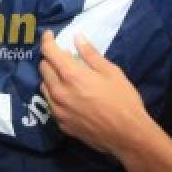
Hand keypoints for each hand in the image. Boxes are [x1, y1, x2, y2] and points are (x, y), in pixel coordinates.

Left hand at [38, 31, 154, 157]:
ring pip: (44, 87)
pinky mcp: (61, 124)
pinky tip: (69, 96)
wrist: (128, 136)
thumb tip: (77, 37)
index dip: (47, 40)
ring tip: (65, 76)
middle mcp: (59, 92)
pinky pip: (51, 104)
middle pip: (43, 68)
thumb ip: (90, 54)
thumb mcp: (111, 72)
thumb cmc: (123, 101)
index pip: (49, 52)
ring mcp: (58, 110)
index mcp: (71, 76)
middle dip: (50, 58)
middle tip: (63, 56)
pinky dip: (55, 95)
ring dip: (50, 77)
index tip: (49, 35)